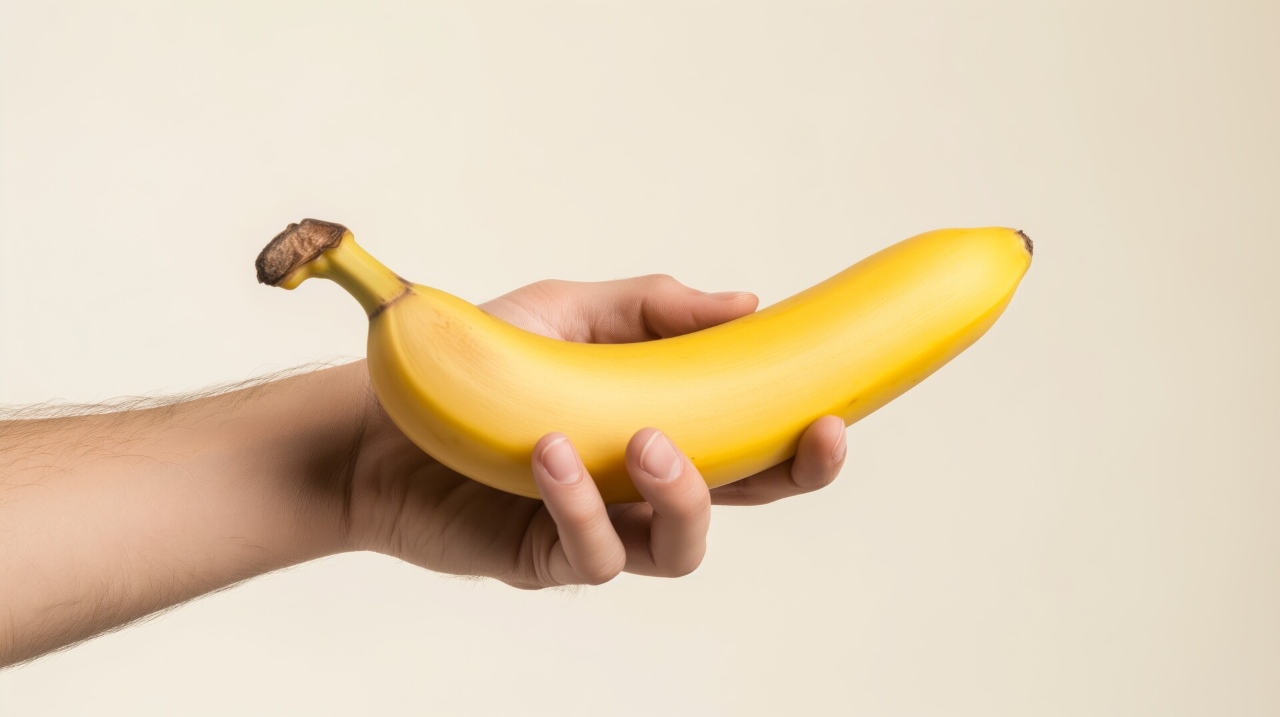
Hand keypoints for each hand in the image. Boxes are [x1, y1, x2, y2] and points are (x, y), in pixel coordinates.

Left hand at [343, 274, 846, 587]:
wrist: (373, 418)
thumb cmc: (476, 366)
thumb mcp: (566, 313)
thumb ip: (654, 308)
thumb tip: (749, 302)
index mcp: (662, 422)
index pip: (752, 437)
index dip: (805, 432)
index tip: (836, 402)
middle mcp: (641, 482)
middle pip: (746, 500)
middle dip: (792, 474)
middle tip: (810, 435)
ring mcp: (600, 524)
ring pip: (681, 547)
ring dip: (683, 494)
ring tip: (647, 440)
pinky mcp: (547, 556)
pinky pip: (593, 553)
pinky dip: (582, 505)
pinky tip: (552, 454)